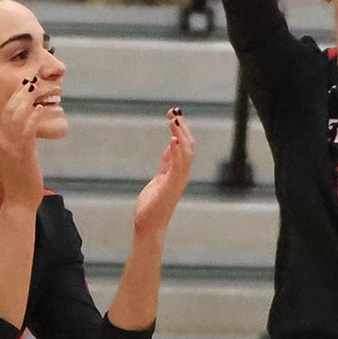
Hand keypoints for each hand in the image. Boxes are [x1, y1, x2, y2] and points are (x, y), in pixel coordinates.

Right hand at [0, 78, 44, 210]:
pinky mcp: (19, 155)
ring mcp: (9, 147)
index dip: (14, 97)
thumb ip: (21, 141)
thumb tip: (30, 128)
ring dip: (26, 101)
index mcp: (2, 140)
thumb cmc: (22, 179)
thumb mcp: (19, 155)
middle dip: (19, 94)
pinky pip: (25, 132)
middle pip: (8, 111)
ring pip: (14, 117)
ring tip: (35, 87)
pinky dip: (32, 118)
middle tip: (30, 79)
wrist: (19, 201)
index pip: (5, 113)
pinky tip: (40, 108)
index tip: (24, 84)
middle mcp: (2, 141)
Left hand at [133, 108, 194, 236]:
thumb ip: (166, 163)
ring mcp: (178, 181)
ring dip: (181, 136)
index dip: (181, 129)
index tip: (174, 114)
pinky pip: (178, 166)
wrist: (149, 226)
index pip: (184, 146)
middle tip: (175, 111)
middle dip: (183, 128)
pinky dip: (177, 152)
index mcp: (178, 172)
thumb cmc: (152, 206)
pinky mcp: (171, 187)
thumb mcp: (159, 178)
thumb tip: (171, 146)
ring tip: (175, 120)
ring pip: (186, 154)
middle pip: (188, 146)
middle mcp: (182, 175)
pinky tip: (173, 140)